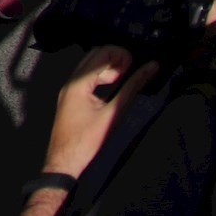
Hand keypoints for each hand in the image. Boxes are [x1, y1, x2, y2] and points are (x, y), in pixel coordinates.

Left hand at [42, 45, 158, 181]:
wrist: (65, 162)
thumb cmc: (89, 140)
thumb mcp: (114, 113)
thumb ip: (132, 89)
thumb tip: (150, 68)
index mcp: (77, 82)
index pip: (99, 55)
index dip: (120, 54)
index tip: (137, 60)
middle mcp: (70, 82)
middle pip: (92, 58)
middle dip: (114, 57)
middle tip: (134, 65)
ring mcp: (68, 91)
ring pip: (88, 68)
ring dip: (107, 67)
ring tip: (127, 73)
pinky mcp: (71, 100)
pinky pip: (86, 80)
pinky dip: (100, 77)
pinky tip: (114, 84)